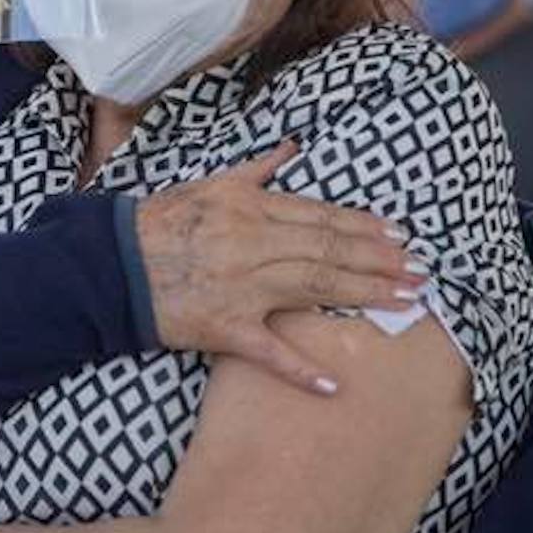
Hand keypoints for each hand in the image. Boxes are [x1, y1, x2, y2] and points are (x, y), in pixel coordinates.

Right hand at [135, 141, 424, 394]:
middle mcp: (253, 243)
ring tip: (405, 303)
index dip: (365, 228)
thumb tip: (290, 148)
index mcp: (251, 207)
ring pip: (315, 290)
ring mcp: (241, 288)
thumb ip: (256, 171)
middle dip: (380, 262)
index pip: (322, 218)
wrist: (111, 264)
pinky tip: (333, 384)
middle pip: (330, 252)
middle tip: (421, 272)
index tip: (400, 237)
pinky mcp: (224, 328)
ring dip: (364, 296)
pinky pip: (267, 352)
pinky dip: (299, 369)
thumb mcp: (210, 185)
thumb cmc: (160, 222)